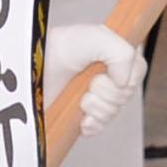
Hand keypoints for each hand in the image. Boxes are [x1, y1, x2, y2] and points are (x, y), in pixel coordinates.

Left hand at [44, 21, 145, 137]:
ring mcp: (95, 97)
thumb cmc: (57, 49)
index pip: (138, 69)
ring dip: (95, 105)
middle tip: (87, 80)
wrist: (28, 70)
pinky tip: (80, 118)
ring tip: (78, 95)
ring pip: (112, 112)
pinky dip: (90, 124)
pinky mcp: (83, 116)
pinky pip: (98, 128)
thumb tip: (125, 83)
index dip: (127, 74)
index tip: (107, 69)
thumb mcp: (94, 38)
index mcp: (114, 55)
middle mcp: (107, 76)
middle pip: (127, 93)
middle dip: (106, 89)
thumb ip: (121, 52)